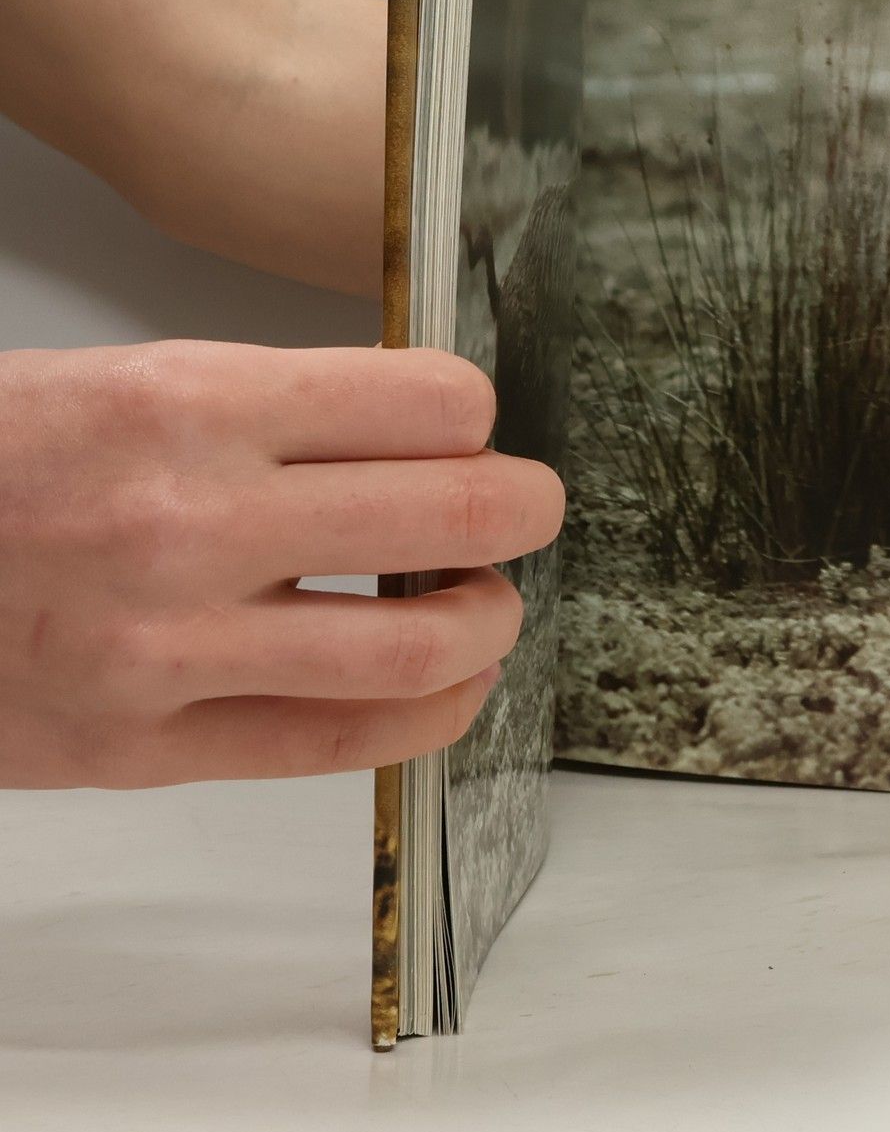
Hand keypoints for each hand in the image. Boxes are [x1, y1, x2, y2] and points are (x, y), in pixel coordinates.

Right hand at [0, 342, 562, 787]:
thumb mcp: (123, 381)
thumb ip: (270, 408)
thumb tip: (419, 430)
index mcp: (187, 401)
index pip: (432, 403)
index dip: (477, 416)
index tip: (471, 430)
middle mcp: (191, 519)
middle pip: (461, 513)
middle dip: (525, 508)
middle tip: (524, 508)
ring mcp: (167, 646)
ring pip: (423, 644)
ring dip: (489, 618)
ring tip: (482, 600)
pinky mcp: (139, 750)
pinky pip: (340, 744)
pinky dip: (431, 714)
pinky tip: (445, 683)